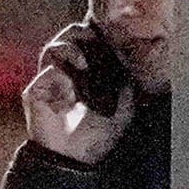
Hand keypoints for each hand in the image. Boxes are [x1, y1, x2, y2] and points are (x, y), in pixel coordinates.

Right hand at [22, 21, 136, 165]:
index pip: (90, 37)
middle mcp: (67, 70)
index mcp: (88, 69)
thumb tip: (154, 47)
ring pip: (54, 47)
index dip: (99, 31)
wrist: (76, 157)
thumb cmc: (100, 131)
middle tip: (97, 44)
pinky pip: (47, 72)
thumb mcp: (126, 100)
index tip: (113, 34)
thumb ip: (131, 75)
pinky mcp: (35, 91)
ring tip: (84, 65)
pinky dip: (62, 78)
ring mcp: (49, 79)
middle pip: (70, 33)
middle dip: (84, 34)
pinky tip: (72, 92)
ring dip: (72, 51)